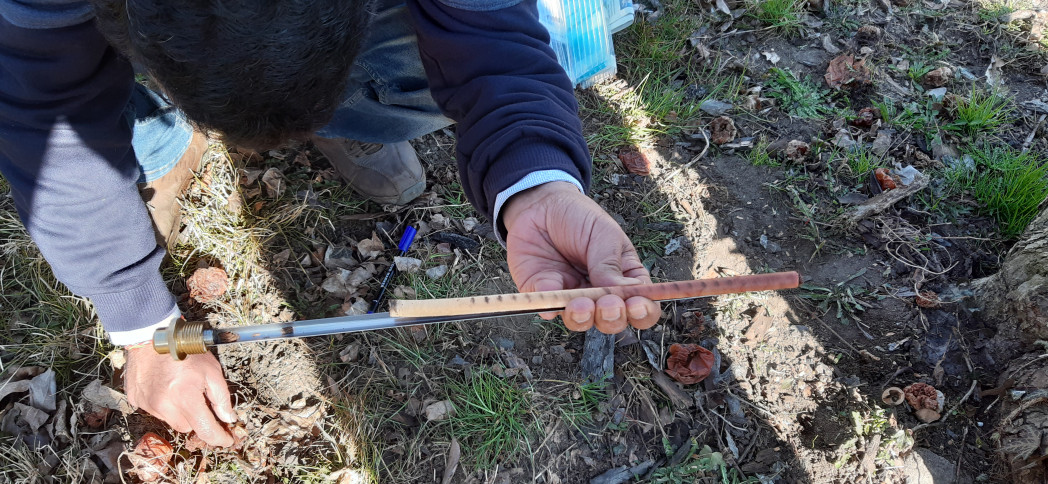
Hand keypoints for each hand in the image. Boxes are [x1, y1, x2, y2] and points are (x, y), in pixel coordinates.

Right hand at [124, 344, 235, 446]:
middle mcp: (163, 405)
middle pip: (187, 427)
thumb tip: (228, 418)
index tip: (227, 440)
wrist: (151, 336)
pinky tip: (166, 387)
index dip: (219, 438)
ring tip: (180, 389)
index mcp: (185, 397)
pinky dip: (163, 404)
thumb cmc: (185, 351)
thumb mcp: (212, 371)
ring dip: (179, 411)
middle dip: (196, 418)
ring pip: (171, 421)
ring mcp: (147, 404)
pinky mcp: (136, 400)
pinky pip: (155, 411)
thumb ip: (221, 397)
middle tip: (199, 400)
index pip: (205, 430)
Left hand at [503, 181, 660, 333]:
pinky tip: (552, 288)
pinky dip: (551, 304)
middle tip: (608, 304)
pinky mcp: (545, 295)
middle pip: (613, 321)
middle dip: (612, 318)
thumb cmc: (579, 217)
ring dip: (584, 318)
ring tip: (581, 304)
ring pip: (581, 322)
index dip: (643, 312)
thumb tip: (619, 294)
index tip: (636, 305)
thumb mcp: (603, 233)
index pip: (642, 305)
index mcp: (624, 278)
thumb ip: (610, 265)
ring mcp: (572, 297)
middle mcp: (600, 294)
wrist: (540, 205)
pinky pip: (548, 309)